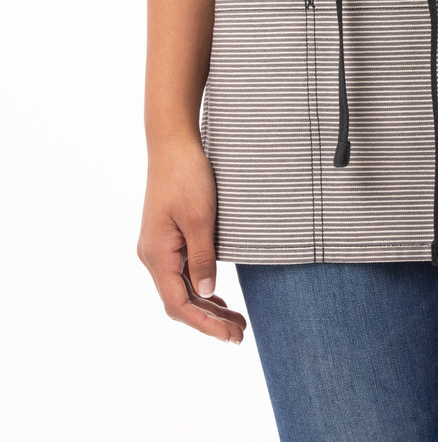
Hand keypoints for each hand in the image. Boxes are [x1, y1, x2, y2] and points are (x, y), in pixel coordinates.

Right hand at [137, 135, 246, 343]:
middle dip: (209, 320)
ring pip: (181, 288)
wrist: (173, 143)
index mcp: (156, 254)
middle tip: (241, 334)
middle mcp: (153, 254)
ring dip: (207, 306)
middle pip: (179, 301)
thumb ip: (203, 258)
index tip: (231, 337)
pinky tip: (218, 296)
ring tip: (236, 321)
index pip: (178, 304)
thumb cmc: (187, 176)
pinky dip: (201, 287)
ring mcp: (159, 246)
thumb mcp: (201, 219)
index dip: (205, 324)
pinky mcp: (167, 236)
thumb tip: (207, 294)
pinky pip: (182, 272)